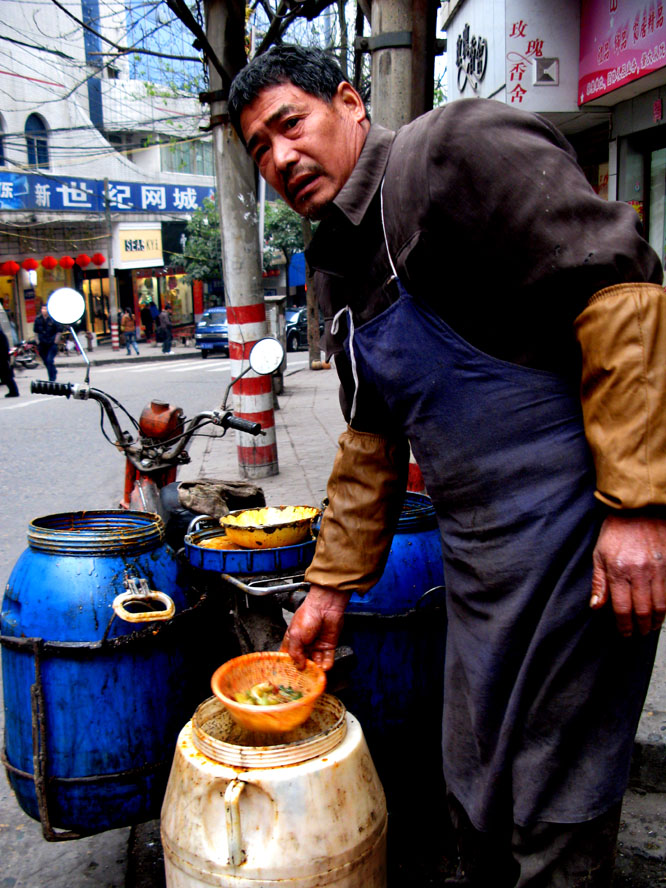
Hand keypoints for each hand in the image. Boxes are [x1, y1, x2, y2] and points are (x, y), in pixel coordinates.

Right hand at [281, 584, 351, 670]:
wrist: (325, 607)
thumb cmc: (307, 616)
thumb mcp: (295, 636)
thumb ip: (295, 653)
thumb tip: (299, 666)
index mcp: (293, 640)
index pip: (289, 656)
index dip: (289, 666)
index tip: (289, 677)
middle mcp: (304, 644)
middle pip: (303, 662)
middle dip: (304, 671)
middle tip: (304, 681)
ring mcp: (317, 645)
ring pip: (316, 662)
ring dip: (316, 669)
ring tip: (315, 676)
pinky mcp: (328, 645)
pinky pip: (328, 658)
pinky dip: (327, 664)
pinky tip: (324, 668)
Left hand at [590, 514, 665, 635]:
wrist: (638, 511)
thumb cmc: (615, 532)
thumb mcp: (599, 555)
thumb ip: (599, 583)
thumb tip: (596, 607)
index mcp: (618, 571)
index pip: (622, 608)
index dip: (624, 626)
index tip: (624, 633)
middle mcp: (639, 573)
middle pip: (642, 611)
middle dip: (641, 627)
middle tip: (639, 633)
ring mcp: (657, 569)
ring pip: (660, 605)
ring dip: (656, 620)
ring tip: (651, 626)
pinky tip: (661, 611)